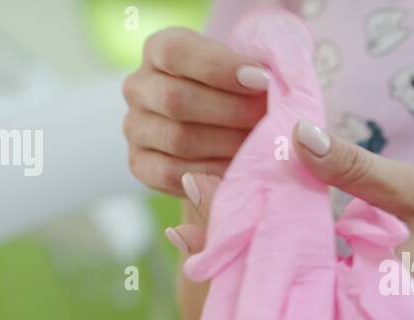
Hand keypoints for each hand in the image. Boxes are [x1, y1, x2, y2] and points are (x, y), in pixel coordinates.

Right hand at [121, 27, 271, 196]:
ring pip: (177, 139)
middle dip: (232, 112)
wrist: (229, 135)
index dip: (221, 67)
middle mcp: (139, 86)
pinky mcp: (141, 164)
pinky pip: (172, 175)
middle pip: (176, 99)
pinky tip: (239, 172)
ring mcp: (135, 127)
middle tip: (272, 122)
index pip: (176, 53)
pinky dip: (211, 175)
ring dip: (227, 145)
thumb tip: (278, 91)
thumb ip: (261, 75)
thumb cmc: (245, 93)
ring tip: (264, 148)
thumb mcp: (250, 72)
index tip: (264, 81)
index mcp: (160, 50)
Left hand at [166, 120, 413, 319]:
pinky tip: (252, 252)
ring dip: (249, 272)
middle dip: (230, 263)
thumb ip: (356, 169)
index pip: (280, 270)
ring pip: (284, 303)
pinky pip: (307, 303)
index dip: (234, 242)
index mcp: (359, 292)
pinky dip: (280, 277)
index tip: (194, 213)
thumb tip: (294, 132)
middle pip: (272, 295)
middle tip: (182, 228)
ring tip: (201, 239)